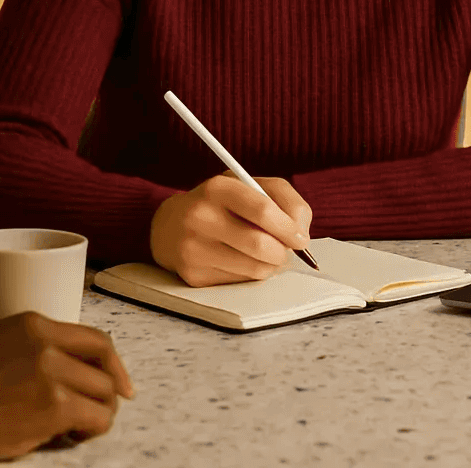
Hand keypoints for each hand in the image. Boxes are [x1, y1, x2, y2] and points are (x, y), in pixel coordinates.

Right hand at [0, 311, 134, 465]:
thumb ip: (36, 347)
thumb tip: (71, 371)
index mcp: (35, 324)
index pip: (95, 338)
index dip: (114, 364)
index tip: (120, 384)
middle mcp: (48, 343)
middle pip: (104, 366)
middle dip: (106, 393)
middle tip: (96, 412)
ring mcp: (52, 372)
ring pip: (104, 394)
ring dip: (97, 413)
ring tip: (76, 427)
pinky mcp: (54, 403)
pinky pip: (96, 418)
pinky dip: (89, 430)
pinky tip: (68, 435)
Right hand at [150, 174, 313, 286]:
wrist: (170, 226)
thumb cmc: (222, 204)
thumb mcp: (250, 186)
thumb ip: (285, 200)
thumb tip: (301, 236)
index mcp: (217, 188)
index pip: (262, 209)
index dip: (289, 227)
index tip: (301, 238)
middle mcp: (200, 216)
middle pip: (260, 244)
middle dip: (282, 252)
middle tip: (285, 250)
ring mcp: (193, 248)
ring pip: (255, 268)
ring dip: (270, 265)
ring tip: (265, 254)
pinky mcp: (193, 275)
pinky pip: (240, 282)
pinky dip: (251, 274)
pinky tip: (240, 261)